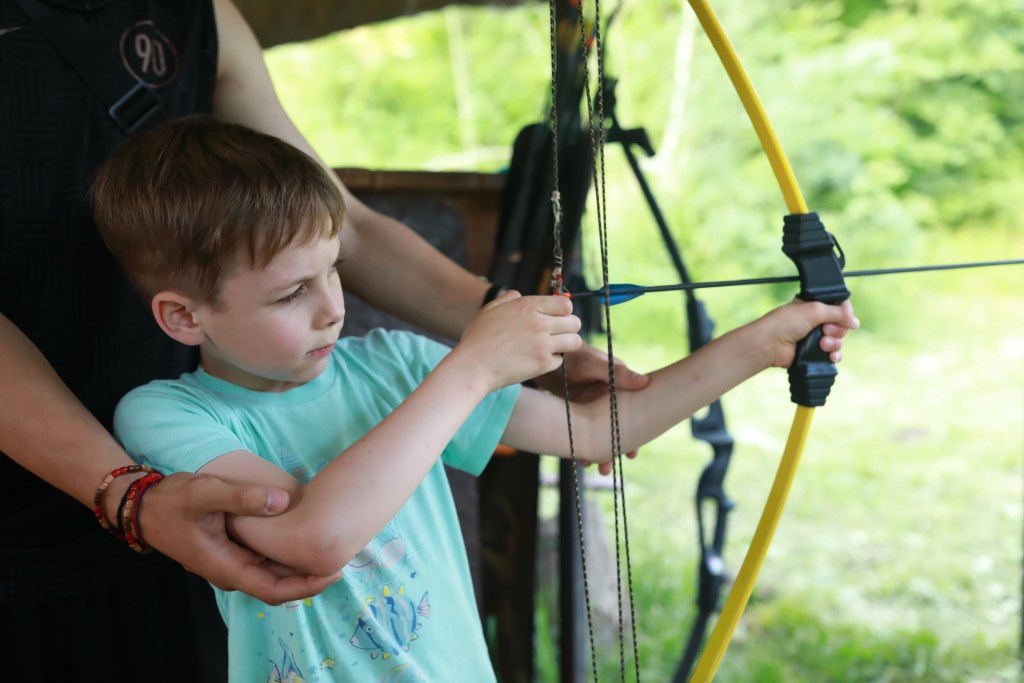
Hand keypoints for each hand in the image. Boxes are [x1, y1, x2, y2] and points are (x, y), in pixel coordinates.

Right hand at [139, 473, 341, 604]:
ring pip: (271, 574)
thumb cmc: (172, 501)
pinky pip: (263, 560)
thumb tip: (283, 502)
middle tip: (342, 556)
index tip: (334, 573)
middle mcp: (231, 571)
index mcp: (227, 568)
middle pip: (278, 585)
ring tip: (328, 547)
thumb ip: (243, 498)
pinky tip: (301, 537)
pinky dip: (284, 554)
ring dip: (298, 566)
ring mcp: (230, 562)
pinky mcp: (230, 551)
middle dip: (309, 576)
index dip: (307, 586)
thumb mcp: (206, 493)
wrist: (143, 506)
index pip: (274, 591)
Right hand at [455, 290, 582, 391]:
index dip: (564, 311)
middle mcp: (539, 322)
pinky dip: (552, 361)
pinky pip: (560, 360)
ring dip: (567, 344)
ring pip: (574, 341)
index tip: (557, 317)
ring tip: (554, 347)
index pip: (565, 304)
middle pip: (575, 322)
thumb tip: (518, 295)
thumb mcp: (490, 310)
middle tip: (558, 334)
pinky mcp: (543, 364)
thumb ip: (507, 299)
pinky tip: (537, 360)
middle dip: (569, 327)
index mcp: (527, 306)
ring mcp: (543, 344)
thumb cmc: (478, 338)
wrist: (473, 366)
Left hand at [533, 339, 650, 475]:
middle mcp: (606, 399)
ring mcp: (590, 405)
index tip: (632, 454)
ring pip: (596, 433)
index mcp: (618, 388)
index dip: (633, 436)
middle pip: (613, 429)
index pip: (632, 415)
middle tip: (605, 469)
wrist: (545, 353)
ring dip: (594, 449)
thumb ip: (617, 374)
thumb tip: (645, 381)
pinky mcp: (574, 409)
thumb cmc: (574, 354)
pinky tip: (577, 455)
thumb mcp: (595, 364)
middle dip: (611, 450)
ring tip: (590, 466)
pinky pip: (580, 430)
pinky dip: (580, 442)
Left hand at [763, 299, 859, 367]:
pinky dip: (834, 356)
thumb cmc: (785, 323)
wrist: (769, 344)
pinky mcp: (813, 353)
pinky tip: (830, 356)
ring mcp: (815, 338)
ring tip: (822, 344)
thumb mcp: (813, 310)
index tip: (846, 317)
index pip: (839, 307)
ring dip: (834, 343)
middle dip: (837, 329)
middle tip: (825, 330)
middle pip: (841, 325)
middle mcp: (815, 321)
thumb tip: (855, 321)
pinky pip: (833, 355)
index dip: (845, 313)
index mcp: (814, 306)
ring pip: (838, 341)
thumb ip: (837, 312)